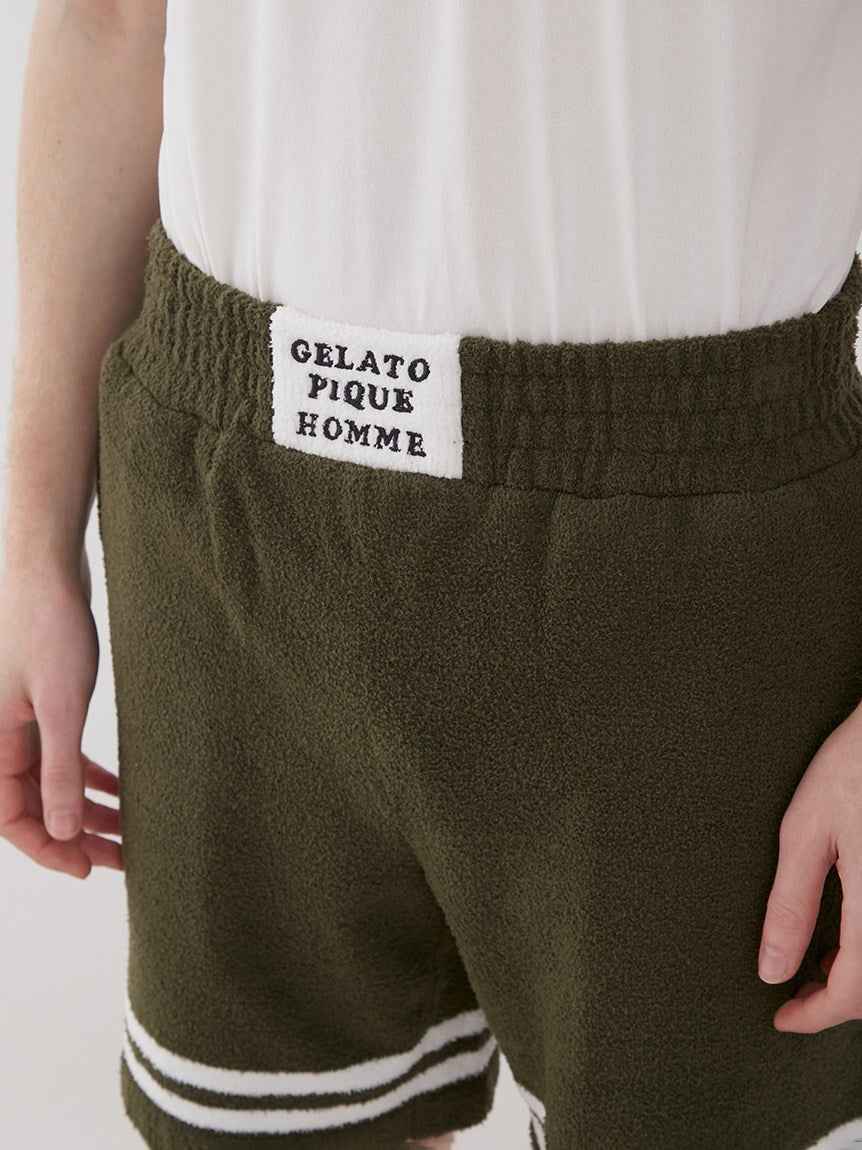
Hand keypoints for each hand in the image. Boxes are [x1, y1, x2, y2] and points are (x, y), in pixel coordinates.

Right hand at [0, 556, 120, 877]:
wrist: (48, 566)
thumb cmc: (49, 627)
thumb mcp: (61, 706)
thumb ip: (59, 771)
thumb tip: (63, 832)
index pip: (12, 819)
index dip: (50, 849)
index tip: (90, 868)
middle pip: (32, 806)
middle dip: (75, 835)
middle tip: (122, 857)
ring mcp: (17, 721)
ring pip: (49, 782)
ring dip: (85, 808)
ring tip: (128, 830)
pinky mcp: (39, 704)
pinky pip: (57, 754)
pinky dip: (85, 774)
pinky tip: (119, 788)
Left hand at [758, 697, 861, 1030]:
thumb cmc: (855, 764)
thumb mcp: (806, 830)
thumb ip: (790, 904)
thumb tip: (771, 968)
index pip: (852, 993)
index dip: (814, 1016)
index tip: (780, 1019)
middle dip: (836, 999)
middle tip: (793, 993)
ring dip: (858, 976)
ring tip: (816, 958)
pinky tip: (851, 927)